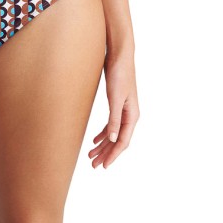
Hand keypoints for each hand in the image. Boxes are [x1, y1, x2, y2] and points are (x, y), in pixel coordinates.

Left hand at [88, 51, 138, 168]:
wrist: (119, 55)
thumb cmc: (120, 74)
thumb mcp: (115, 98)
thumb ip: (115, 119)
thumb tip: (112, 139)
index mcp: (132, 116)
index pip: (123, 141)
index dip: (113, 155)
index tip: (103, 166)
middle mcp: (130, 115)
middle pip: (118, 140)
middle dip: (106, 153)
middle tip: (93, 165)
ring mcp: (124, 109)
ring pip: (113, 133)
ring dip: (103, 145)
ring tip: (91, 155)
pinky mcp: (117, 103)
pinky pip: (111, 124)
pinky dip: (103, 133)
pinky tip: (95, 139)